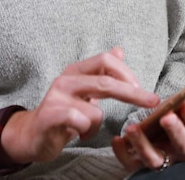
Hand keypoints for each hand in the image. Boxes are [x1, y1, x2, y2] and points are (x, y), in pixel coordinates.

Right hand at [0, 47, 160, 164]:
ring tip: (85, 128)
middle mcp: (66, 79)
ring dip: (97, 124)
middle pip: (106, 80)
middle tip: (152, 101)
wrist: (31, 135)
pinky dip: (86, 131)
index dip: (127, 73)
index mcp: (76, 71)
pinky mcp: (50, 115)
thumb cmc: (62, 112)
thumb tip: (119, 50)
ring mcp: (56, 97)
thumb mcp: (83, 89)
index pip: (106, 60)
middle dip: (133, 93)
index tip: (142, 89)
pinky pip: (81, 122)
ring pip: (95, 110)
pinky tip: (77, 134)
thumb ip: (101, 72)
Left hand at [112, 99, 184, 171]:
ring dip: (143, 143)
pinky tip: (118, 139)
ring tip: (132, 127)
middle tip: (166, 117)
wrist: (152, 141)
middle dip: (175, 131)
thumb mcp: (181, 115)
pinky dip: (123, 152)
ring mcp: (159, 160)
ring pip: (154, 159)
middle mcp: (178, 153)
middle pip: (181, 146)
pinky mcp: (139, 166)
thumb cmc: (168, 125)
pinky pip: (130, 163)